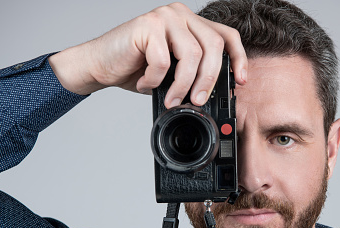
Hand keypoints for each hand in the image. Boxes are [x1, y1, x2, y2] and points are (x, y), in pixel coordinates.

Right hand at [49, 2, 246, 106]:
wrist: (99, 65)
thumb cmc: (135, 69)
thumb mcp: (172, 72)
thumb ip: (192, 73)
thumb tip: (215, 93)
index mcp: (191, 24)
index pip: (226, 35)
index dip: (238, 59)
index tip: (241, 82)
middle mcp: (181, 15)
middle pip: (213, 46)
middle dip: (209, 80)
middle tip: (198, 101)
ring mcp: (164, 17)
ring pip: (192, 55)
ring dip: (183, 85)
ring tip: (171, 100)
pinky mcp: (146, 26)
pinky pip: (162, 61)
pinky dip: (154, 80)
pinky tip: (144, 83)